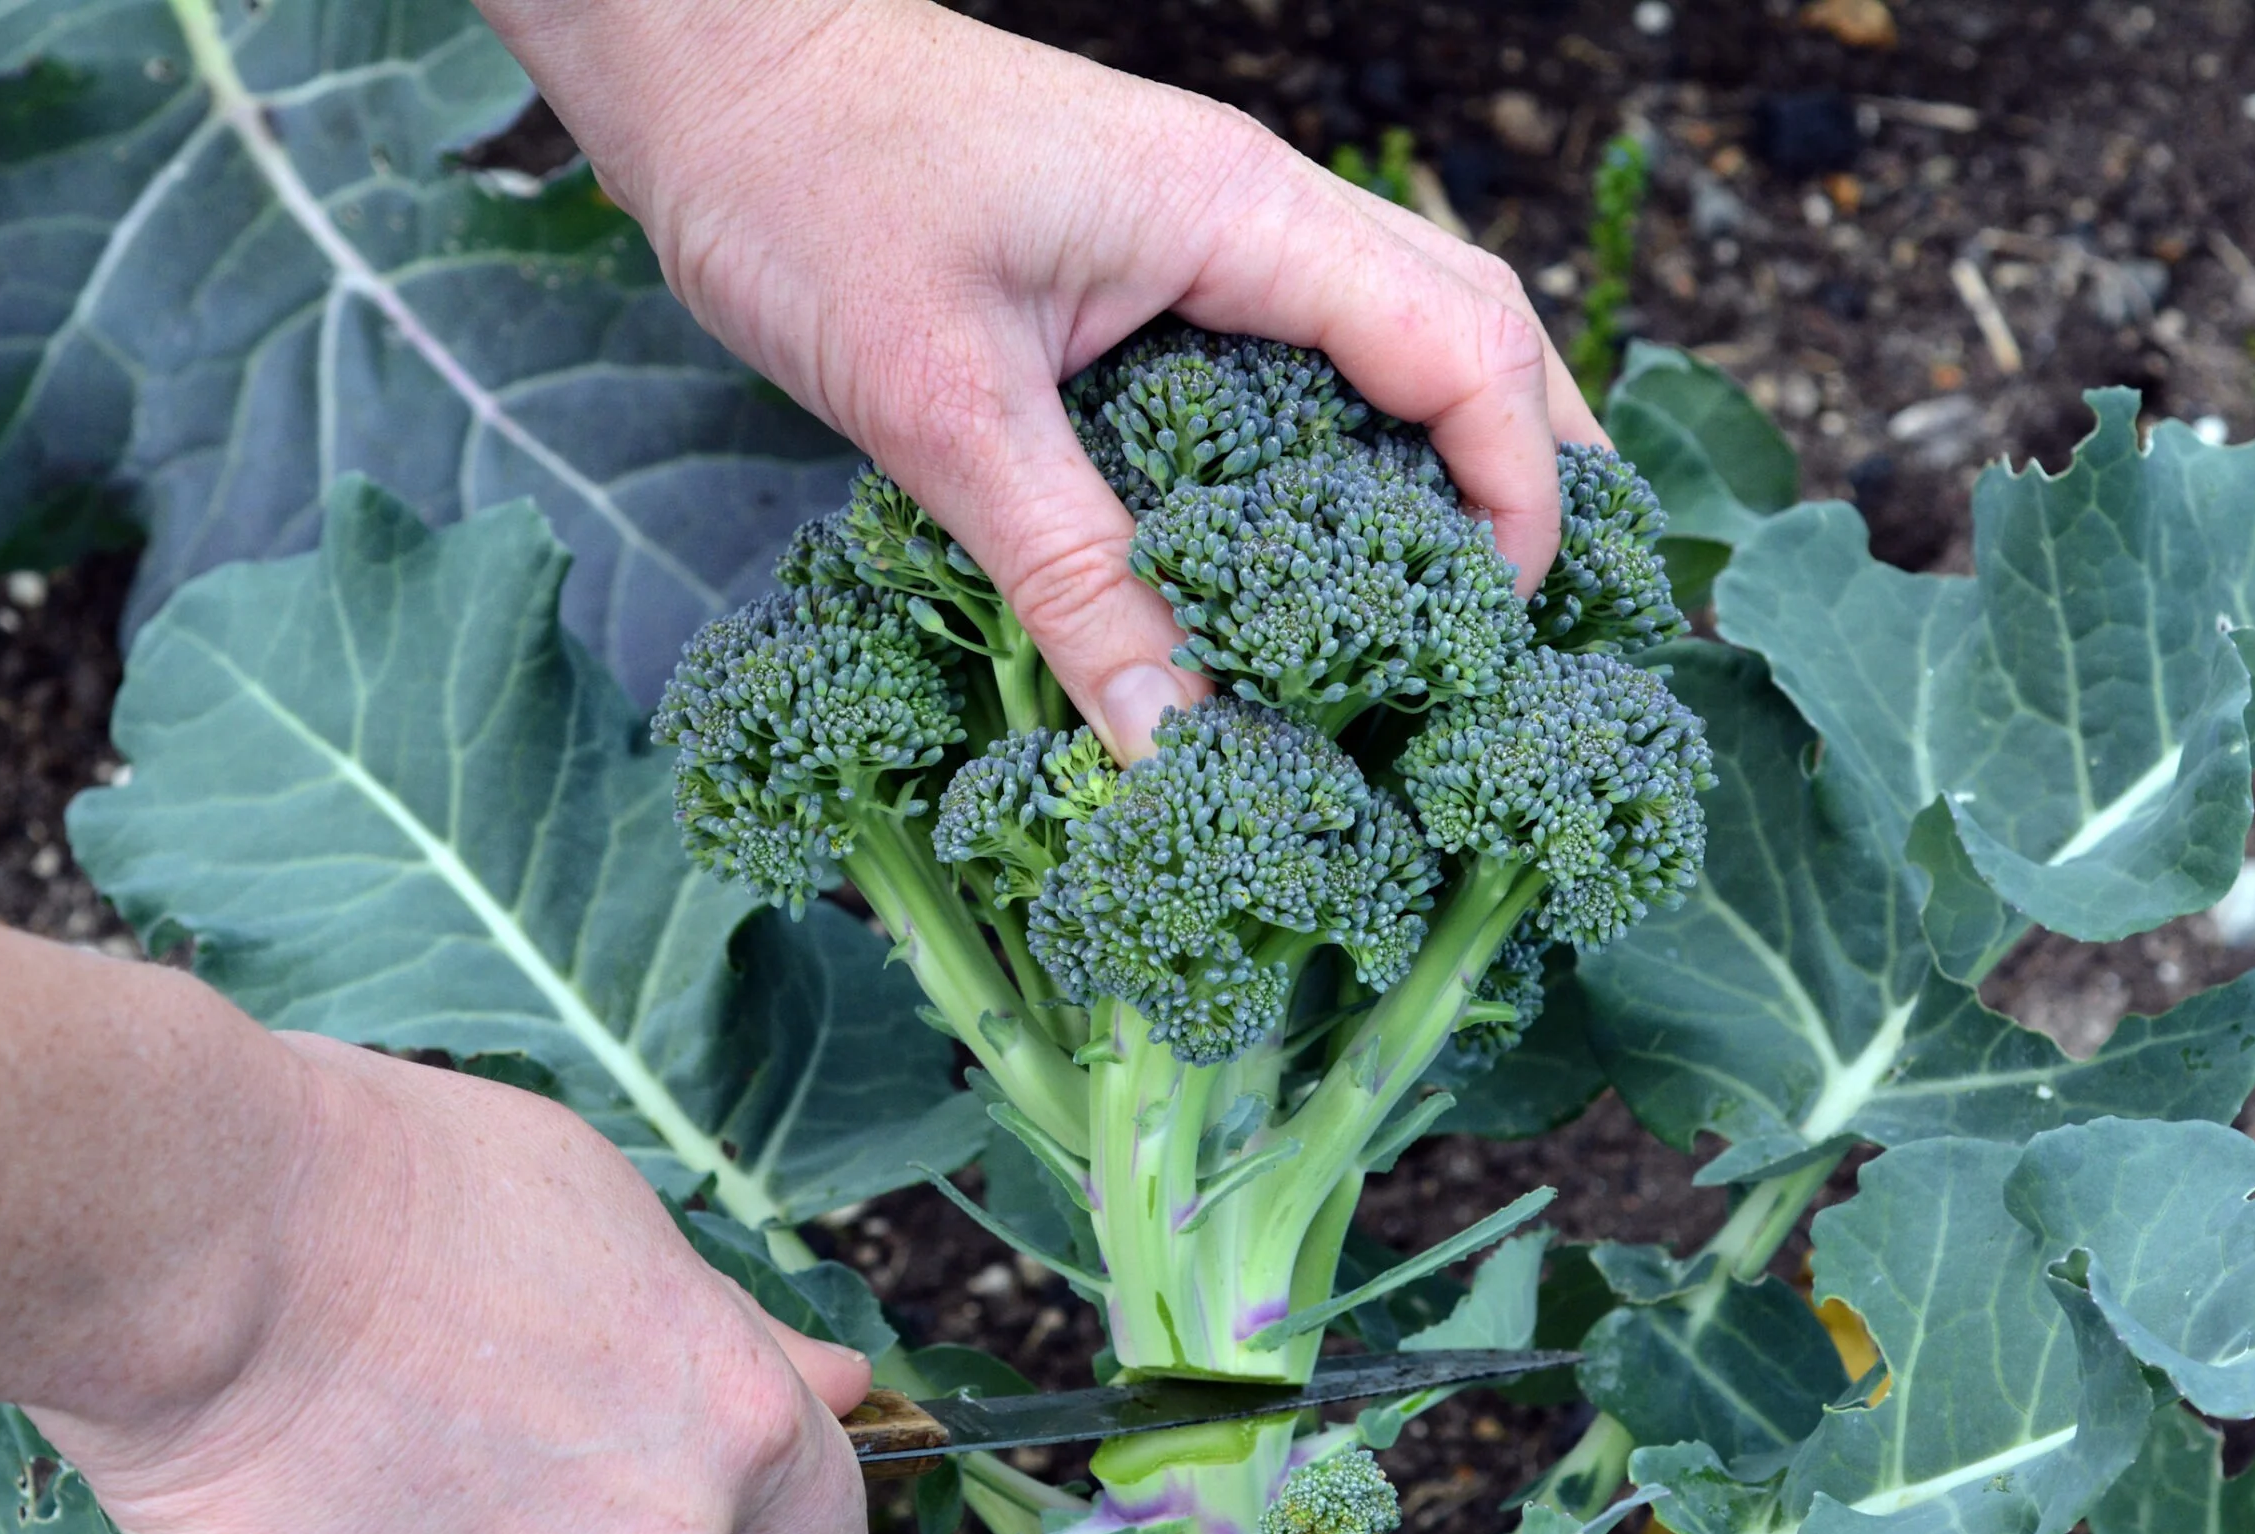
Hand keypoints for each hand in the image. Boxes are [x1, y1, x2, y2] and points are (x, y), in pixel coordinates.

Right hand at [29, 1036, 873, 1533]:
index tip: (716, 1495)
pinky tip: (291, 1497)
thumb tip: (845, 1387)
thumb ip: (734, 1337)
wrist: (201, 1229)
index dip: (775, 1523)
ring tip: (360, 1430)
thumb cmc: (403, 1179)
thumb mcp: (612, 1212)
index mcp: (732, 1428)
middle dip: (589, 1518)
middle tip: (470, 1406)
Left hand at [484, 0, 1605, 755]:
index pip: (1464, 352)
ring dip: (1459, 446)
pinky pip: (1302, 339)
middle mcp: (1255, 205)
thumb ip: (1069, 573)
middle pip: (1478, 324)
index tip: (1497, 636)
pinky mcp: (1148, 252)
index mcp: (1241, 215)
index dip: (1517, 497)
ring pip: (1404, 323)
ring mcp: (1207, 221)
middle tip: (1540, 625)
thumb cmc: (807, 183)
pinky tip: (1319, 535)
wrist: (714, 56)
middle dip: (1536, 469)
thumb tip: (1171, 744)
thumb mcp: (938, 403)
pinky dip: (1350, 431)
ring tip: (1471, 597)